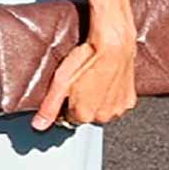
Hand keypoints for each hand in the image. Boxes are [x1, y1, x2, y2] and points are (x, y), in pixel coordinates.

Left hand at [31, 15, 136, 131]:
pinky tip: (105, 80)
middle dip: (81, 103)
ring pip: (102, 110)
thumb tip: (39, 124)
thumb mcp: (60, 82)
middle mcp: (102, 116)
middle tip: (80, 83)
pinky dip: (111, 96)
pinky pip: (116, 102)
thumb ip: (49, 107)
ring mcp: (117, 108)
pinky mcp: (129, 99)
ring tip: (93, 80)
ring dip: (97, 101)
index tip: (66, 92)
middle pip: (86, 115)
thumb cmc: (87, 59)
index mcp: (83, 115)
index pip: (67, 118)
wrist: (113, 44)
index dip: (64, 104)